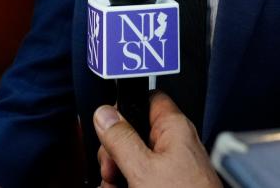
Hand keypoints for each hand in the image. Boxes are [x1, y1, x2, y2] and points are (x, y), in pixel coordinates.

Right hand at [94, 92, 218, 187]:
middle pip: (132, 135)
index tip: (109, 129)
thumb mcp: (143, 169)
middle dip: (114, 154)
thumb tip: (104, 114)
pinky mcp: (167, 186)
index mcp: (174, 128)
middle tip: (113, 170)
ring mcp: (170, 168)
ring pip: (131, 162)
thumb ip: (122, 139)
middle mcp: (174, 145)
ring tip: (116, 187)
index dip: (125, 109)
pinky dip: (126, 187)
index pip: (147, 99)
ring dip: (116, 176)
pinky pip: (139, 179)